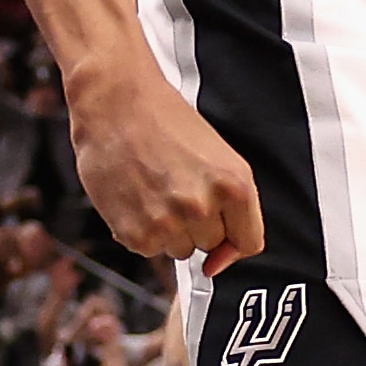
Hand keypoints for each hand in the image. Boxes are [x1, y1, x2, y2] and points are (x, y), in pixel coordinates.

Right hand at [63, 58, 259, 273]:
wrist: (116, 103)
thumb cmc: (165, 121)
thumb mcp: (219, 157)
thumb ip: (232, 207)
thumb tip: (219, 263)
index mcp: (234, 185)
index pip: (248, 243)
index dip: (234, 244)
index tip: (223, 242)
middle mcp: (202, 207)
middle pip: (210, 246)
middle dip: (197, 226)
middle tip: (176, 189)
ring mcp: (167, 223)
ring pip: (179, 250)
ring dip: (169, 230)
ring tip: (155, 190)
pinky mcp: (135, 233)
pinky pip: (148, 250)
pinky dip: (142, 231)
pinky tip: (137, 198)